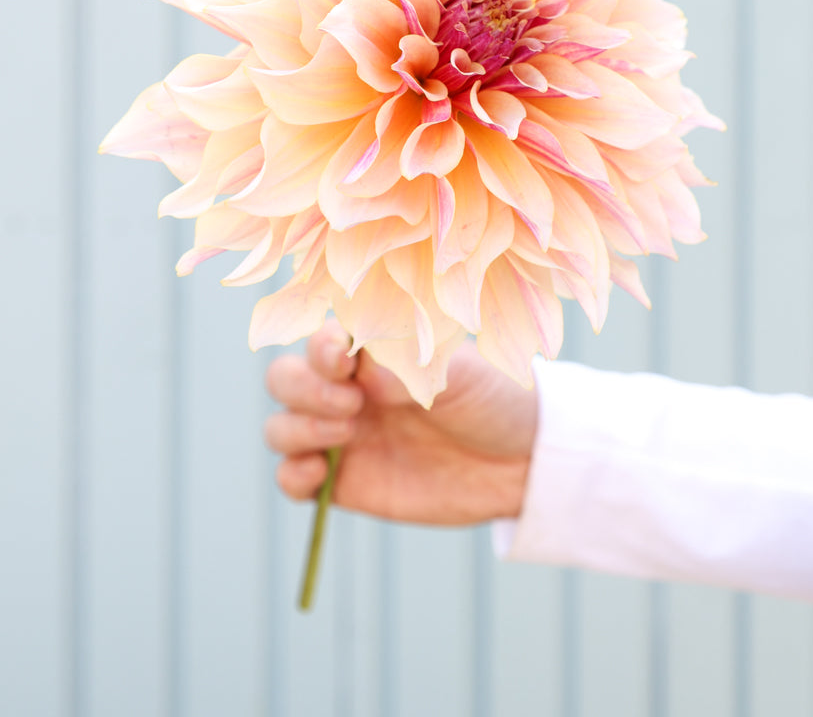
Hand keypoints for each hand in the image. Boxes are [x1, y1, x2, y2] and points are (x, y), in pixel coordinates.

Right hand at [264, 320, 537, 524]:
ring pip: (280, 428)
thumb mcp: (459, 375)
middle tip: (353, 404)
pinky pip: (292, 480)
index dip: (320, 349)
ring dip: (298, 428)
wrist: (519, 460)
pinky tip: (321, 472)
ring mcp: (342, 437)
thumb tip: (362, 373)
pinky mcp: (344, 484)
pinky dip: (291, 475)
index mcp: (370, 354)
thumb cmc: (489, 398)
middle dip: (305, 389)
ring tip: (347, 432)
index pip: (320, 341)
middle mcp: (345, 390)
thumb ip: (408, 371)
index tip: (344, 362)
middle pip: (284, 380)